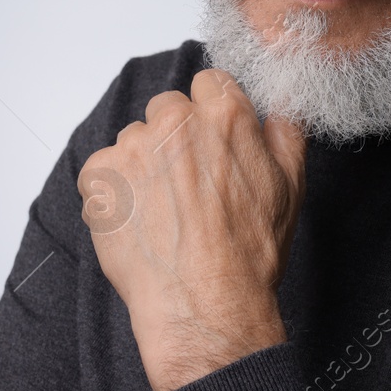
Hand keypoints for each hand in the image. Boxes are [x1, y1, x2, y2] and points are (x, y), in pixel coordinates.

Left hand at [78, 68, 307, 390]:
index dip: (211, 116)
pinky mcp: (99, 176)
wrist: (204, 306)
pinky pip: (102, 170)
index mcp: (225, 114)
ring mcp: (132, 147)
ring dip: (144, 165)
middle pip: (168, 109)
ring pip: (135, 140)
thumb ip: (285, 130)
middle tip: (189, 187)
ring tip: (165, 212)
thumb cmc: (248, 255)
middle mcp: (175, 120)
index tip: (211, 146)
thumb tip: (280, 101)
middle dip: (175, 139)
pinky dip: (114, 192)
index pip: (209, 83)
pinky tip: (139, 222)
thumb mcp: (291, 186)